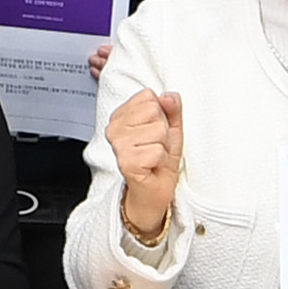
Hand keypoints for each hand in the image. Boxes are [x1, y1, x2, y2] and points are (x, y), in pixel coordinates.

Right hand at [108, 85, 184, 246]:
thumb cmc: (159, 160)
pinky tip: (152, 166)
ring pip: (158, 130)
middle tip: (157, 147)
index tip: (156, 132)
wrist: (153, 192)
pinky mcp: (126, 162)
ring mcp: (118, 146)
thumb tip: (169, 96)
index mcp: (121, 116)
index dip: (161, 114)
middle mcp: (115, 129)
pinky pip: (157, 151)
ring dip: (163, 147)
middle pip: (154, 112)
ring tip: (155, 157)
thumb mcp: (171, 129)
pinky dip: (161, 160)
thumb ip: (172, 109)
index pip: (148, 96)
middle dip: (164, 132)